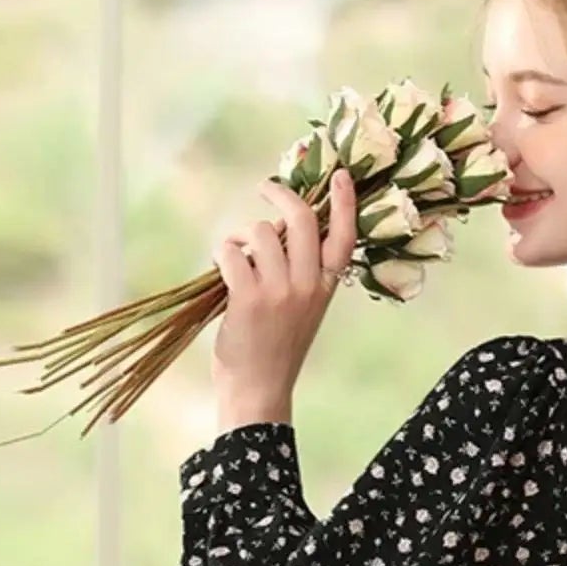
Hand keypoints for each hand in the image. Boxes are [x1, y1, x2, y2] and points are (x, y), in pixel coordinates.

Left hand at [209, 170, 357, 424]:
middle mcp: (308, 286)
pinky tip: (222, 274)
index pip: (345, 237)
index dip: (344, 202)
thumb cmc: (276, 349)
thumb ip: (301, 272)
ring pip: (258, 232)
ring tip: (237, 260)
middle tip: (265, 188)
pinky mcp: (249, 297)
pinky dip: (221, 255)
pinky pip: (231, 251)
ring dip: (241, 238)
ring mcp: (280, 291)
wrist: (260, 391)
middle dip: (279, 194)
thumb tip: (277, 228)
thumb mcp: (303, 310)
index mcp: (326, 289)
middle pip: (300, 218)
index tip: (339, 174)